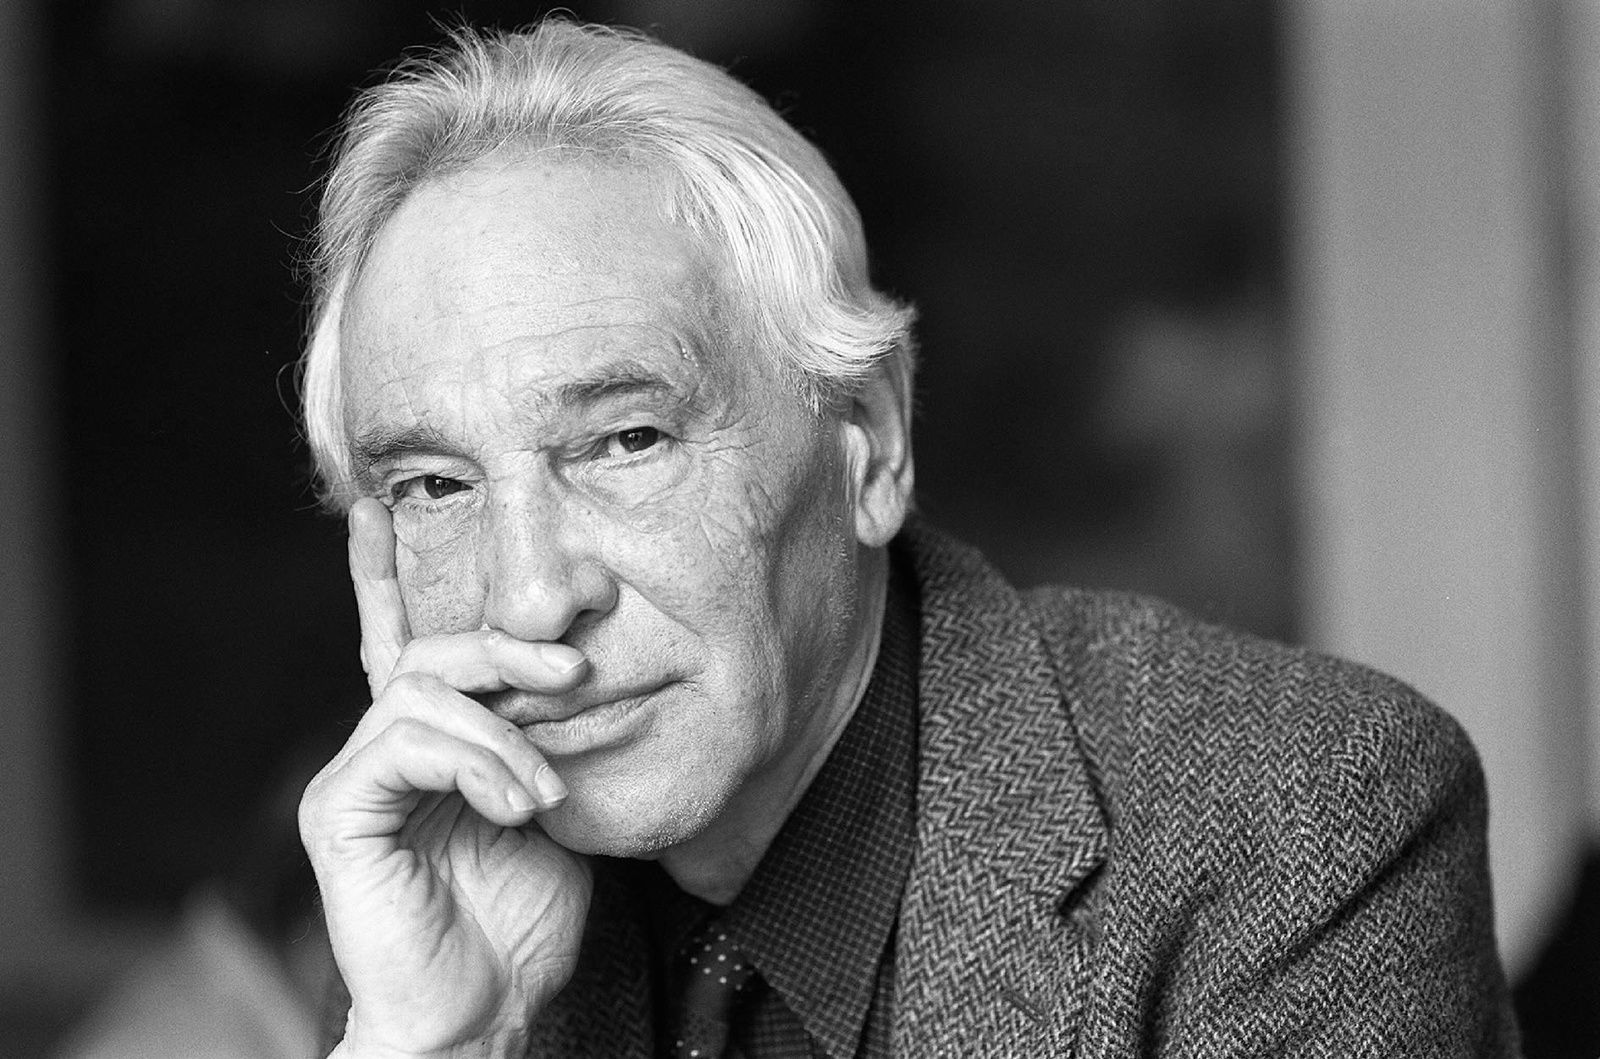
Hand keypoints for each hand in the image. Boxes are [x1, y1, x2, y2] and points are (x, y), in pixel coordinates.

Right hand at [300, 499, 593, 1058]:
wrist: (486, 1012)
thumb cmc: (519, 920)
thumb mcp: (552, 809)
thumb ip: (544, 739)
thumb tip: (575, 668)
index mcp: (431, 742)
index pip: (403, 641)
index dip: (383, 572)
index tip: (374, 506)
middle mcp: (385, 746)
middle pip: (432, 649)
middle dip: (508, 648)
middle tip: (574, 675)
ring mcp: (357, 776)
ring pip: (423, 691)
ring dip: (504, 736)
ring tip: (544, 795)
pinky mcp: (338, 810)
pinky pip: (404, 743)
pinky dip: (473, 764)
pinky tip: (512, 807)